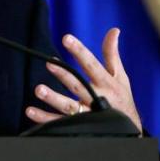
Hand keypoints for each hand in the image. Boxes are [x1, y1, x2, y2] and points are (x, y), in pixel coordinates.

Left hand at [25, 28, 142, 131]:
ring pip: (68, 107)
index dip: (79, 51)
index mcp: (106, 84)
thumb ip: (112, 54)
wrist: (128, 130)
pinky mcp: (78, 126)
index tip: (67, 38)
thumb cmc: (122, 99)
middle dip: (64, 75)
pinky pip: (59, 123)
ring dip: (53, 99)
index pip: (91, 65)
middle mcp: (96, 98)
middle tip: (50, 63)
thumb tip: (114, 30)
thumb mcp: (120, 76)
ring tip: (39, 90)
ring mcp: (87, 114)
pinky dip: (44, 118)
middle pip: (78, 85)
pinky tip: (30, 111)